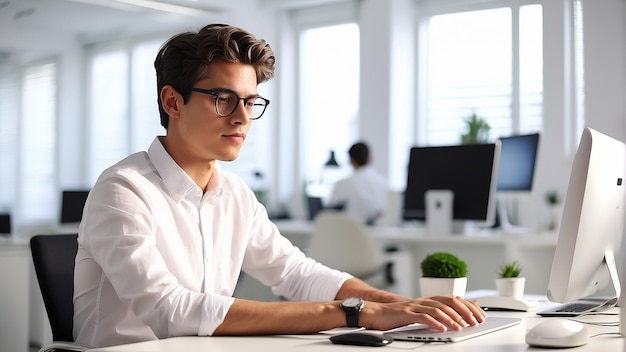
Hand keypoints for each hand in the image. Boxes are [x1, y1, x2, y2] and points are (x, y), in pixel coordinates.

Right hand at [359, 295, 486, 331]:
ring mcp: (414, 305)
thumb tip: (456, 313)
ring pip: (437, 309)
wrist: (374, 313)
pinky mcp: (405, 313)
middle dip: (464, 312)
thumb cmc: (396, 315)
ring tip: (460, 327)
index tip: (479, 316)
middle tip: (474, 322)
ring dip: (451, 318)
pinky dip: (434, 323)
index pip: (453, 298)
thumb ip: (435, 312)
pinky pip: (422, 317)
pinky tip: (442, 329)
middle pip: (448, 301)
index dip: (468, 306)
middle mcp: (422, 300)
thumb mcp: (419, 313)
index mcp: (427, 299)